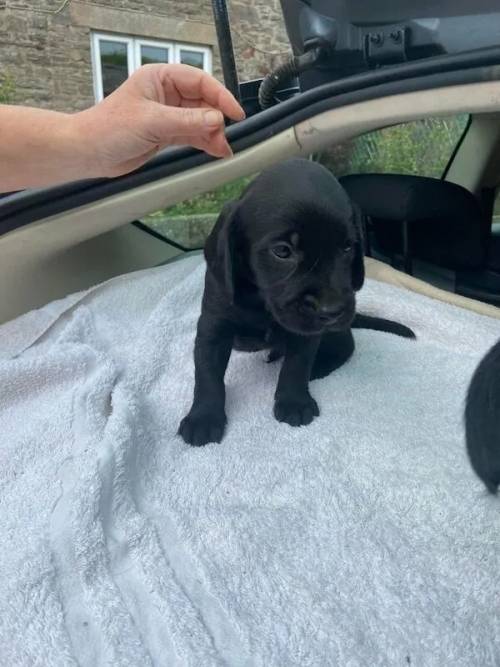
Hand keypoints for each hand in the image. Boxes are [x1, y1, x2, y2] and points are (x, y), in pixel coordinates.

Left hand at [74, 63, 244, 177]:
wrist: (89, 152)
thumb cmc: (109, 128)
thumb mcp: (152, 122)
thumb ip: (187, 122)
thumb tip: (217, 119)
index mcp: (160, 78)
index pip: (199, 81)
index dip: (220, 96)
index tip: (234, 113)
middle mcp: (165, 94)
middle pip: (202, 102)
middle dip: (216, 119)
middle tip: (225, 137)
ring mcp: (166, 115)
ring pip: (199, 121)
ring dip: (212, 134)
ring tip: (223, 149)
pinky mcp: (165, 134)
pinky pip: (191, 135)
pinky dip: (204, 143)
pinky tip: (215, 151)